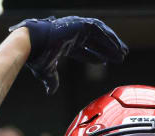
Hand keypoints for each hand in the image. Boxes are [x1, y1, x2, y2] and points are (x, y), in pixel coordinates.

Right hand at [9, 16, 127, 94]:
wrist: (32, 44)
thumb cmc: (36, 56)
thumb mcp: (46, 72)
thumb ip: (52, 81)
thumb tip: (50, 92)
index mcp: (64, 44)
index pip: (83, 50)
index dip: (95, 56)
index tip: (105, 62)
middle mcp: (71, 34)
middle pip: (95, 42)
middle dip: (107, 50)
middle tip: (120, 57)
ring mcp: (76, 27)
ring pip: (100, 35)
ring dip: (112, 43)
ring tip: (123, 52)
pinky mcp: (81, 24)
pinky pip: (100, 30)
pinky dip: (110, 38)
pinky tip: (118, 47)